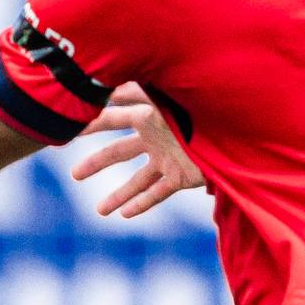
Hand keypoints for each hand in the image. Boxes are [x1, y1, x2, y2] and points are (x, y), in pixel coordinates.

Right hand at [73, 83, 204, 220]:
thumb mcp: (163, 97)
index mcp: (150, 116)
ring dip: (118, 195)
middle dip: (97, 163)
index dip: (92, 125)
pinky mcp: (182, 176)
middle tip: (74, 175)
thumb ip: (136, 93)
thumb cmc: (199, 106)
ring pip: (138, 180)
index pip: (115, 119)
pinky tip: (125, 215)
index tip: (69, 131)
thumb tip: (107, 89)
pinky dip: (142, 203)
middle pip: (120, 152)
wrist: (235, 129)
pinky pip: (159, 192)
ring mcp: (168, 159)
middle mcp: (156, 139)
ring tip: (101, 212)